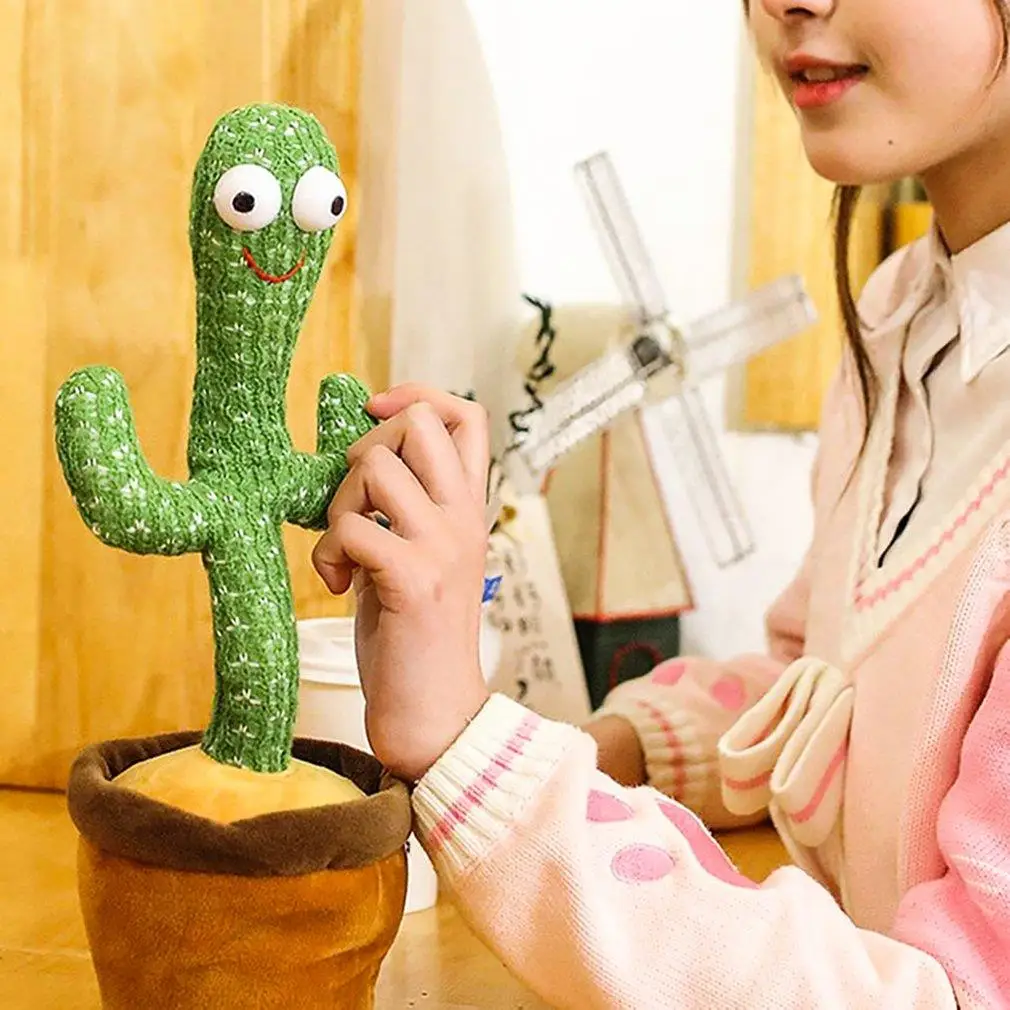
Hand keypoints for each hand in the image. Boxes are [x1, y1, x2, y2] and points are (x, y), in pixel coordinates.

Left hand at [312, 383, 491, 781]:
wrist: (437, 717)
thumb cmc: (415, 638)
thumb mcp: (415, 557)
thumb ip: (398, 510)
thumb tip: (355, 461)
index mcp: (468, 510)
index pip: (466, 416)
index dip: (417, 396)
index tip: (375, 415)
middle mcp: (463, 519)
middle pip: (417, 423)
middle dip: (365, 448)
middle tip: (356, 504)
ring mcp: (442, 547)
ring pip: (375, 468)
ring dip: (339, 505)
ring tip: (343, 551)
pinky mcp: (413, 581)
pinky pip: (351, 529)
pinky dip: (327, 554)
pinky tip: (336, 585)